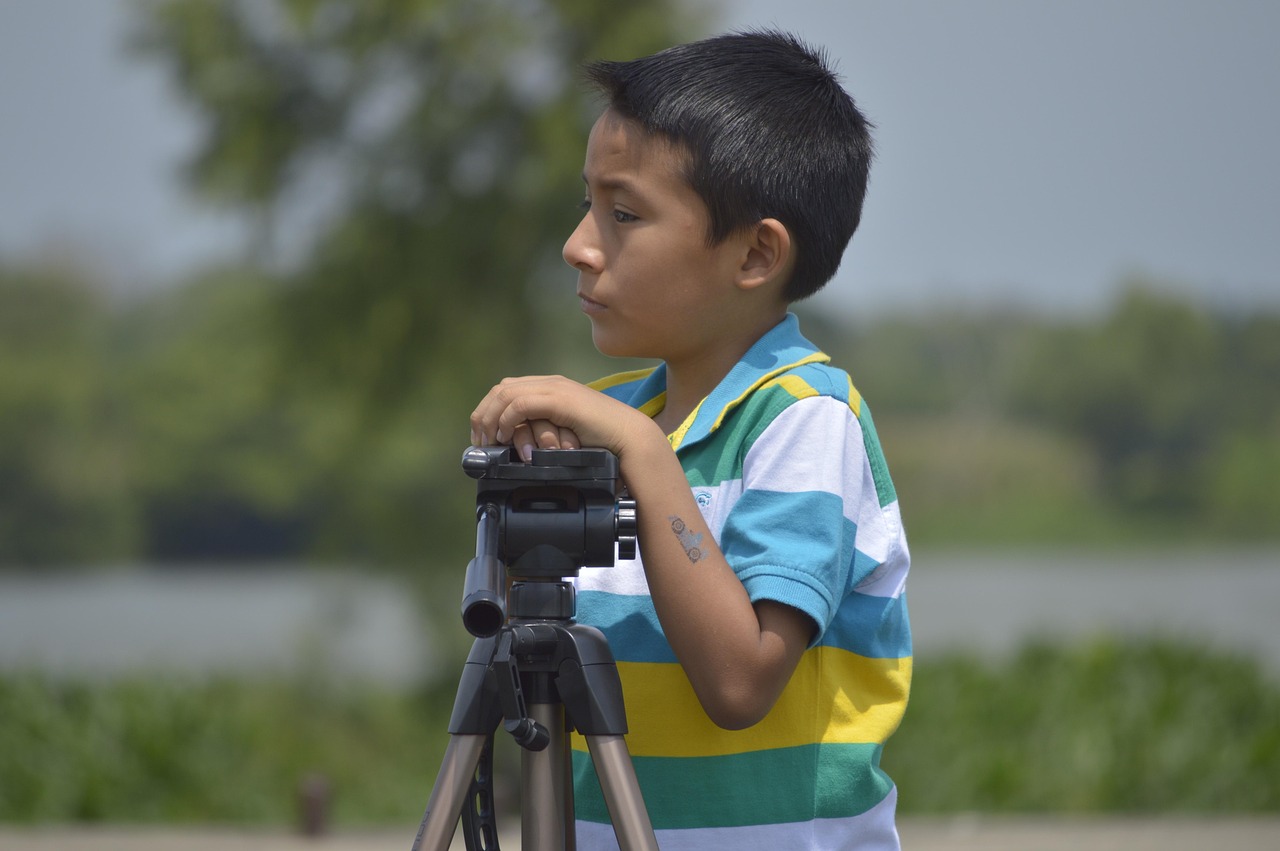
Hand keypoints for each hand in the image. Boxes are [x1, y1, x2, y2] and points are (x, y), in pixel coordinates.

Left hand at [469, 375, 658, 461]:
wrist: (628, 438)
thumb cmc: (602, 441)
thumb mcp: (565, 433)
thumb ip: (544, 431)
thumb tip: (519, 447)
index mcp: (552, 388)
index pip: (507, 389)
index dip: (489, 411)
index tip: (483, 437)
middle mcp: (551, 383)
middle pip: (501, 389)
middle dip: (484, 415)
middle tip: (480, 442)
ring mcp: (556, 389)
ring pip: (506, 394)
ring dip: (492, 419)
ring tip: (490, 442)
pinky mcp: (560, 400)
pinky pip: (521, 404)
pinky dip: (508, 420)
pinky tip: (507, 437)